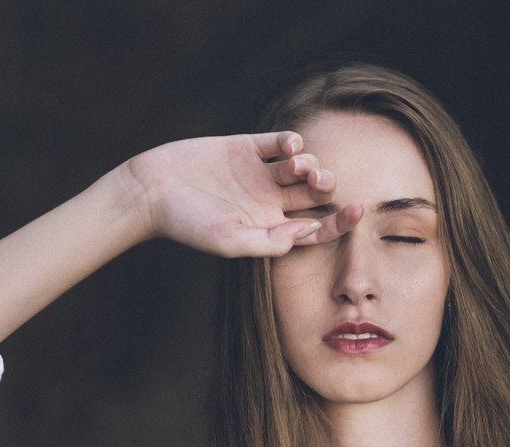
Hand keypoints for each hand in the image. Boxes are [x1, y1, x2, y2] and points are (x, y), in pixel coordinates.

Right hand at [121, 131, 360, 257]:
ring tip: (299, 167)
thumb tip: (304, 235)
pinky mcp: (246, 148)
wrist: (152, 191)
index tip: (357, 213)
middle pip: (314, 196)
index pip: (314, 228)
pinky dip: (292, 143)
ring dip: (310, 166)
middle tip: (320, 183)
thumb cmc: (187, 224)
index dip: (339, 223)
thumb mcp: (229, 241)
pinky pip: (280, 143)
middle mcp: (269, 202)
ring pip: (302, 168)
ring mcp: (259, 174)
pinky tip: (289, 147)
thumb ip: (267, 241)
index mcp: (269, 228)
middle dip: (326, 188)